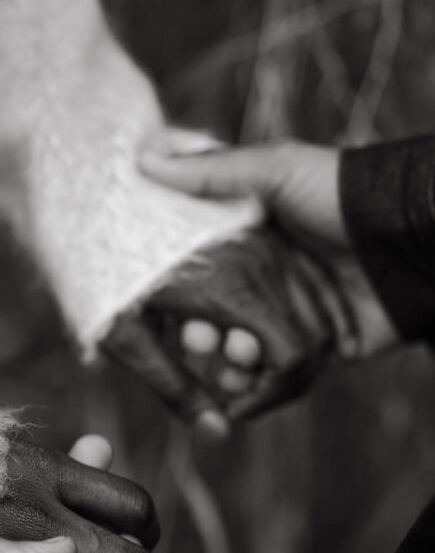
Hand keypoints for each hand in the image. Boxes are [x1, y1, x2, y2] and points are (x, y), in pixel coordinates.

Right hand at [121, 135, 397, 421]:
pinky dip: (259, 393)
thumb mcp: (275, 168)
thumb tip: (144, 159)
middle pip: (218, 327)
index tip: (171, 312)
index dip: (183, 301)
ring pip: (243, 361)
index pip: (202, 283)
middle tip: (199, 338)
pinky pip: (280, 383)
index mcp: (253, 246)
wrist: (411, 233)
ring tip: (230, 362)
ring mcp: (295, 322)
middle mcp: (270, 286)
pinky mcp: (321, 352)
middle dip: (202, 339)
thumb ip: (213, 171)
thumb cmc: (343, 192)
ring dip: (228, 369)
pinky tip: (243, 391)